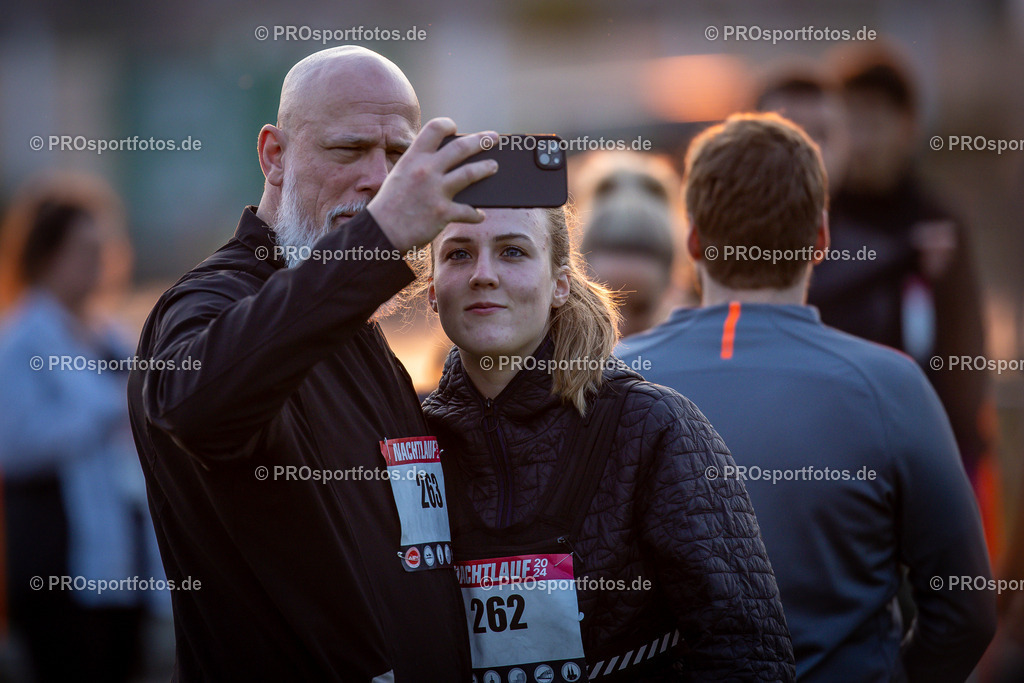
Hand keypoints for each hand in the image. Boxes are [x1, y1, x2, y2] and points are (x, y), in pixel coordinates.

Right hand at [367, 118, 497, 251]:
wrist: (380, 233)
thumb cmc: (390, 205)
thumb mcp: (400, 176)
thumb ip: (420, 166)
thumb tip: (447, 163)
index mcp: (413, 158)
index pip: (435, 128)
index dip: (448, 125)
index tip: (455, 128)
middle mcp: (426, 170)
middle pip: (461, 148)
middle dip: (481, 140)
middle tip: (493, 137)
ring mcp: (435, 191)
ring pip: (471, 173)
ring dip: (486, 168)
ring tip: (493, 166)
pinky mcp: (443, 213)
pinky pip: (469, 210)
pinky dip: (477, 213)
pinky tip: (480, 214)